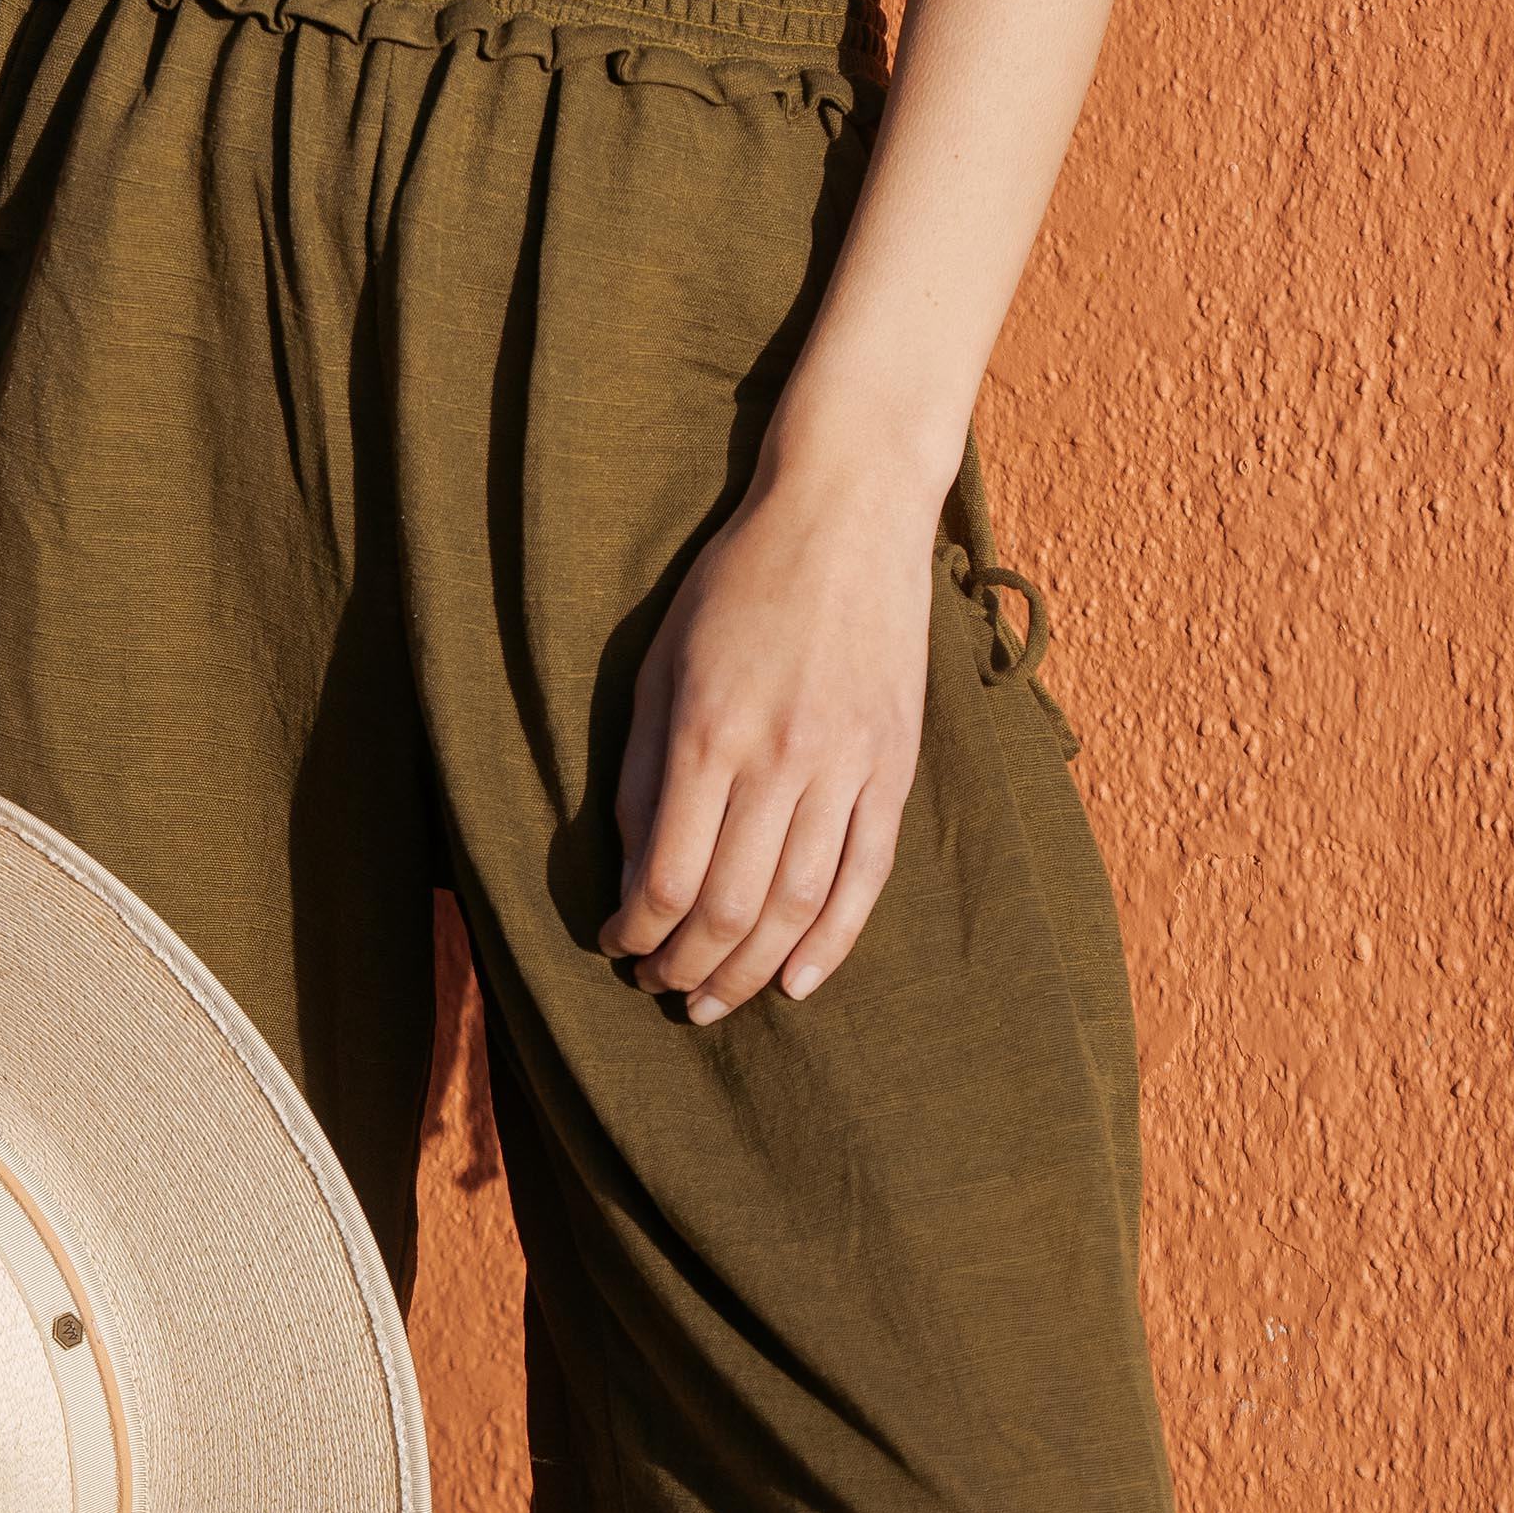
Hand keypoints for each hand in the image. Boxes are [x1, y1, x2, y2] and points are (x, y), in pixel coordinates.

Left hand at [598, 460, 938, 1018]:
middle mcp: (781, 758)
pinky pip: (867, 875)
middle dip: (686, 964)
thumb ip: (644, 772)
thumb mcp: (660, 665)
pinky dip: (832, 940)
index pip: (667, 876)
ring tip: (715, 997)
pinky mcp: (896, 765)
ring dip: (751, 969)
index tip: (616, 944)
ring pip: (798, 904)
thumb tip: (635, 875)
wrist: (847, 515)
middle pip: (731, 906)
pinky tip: (798, 981)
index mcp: (708, 732)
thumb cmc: (736, 584)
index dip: (636, 931)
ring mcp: (848, 765)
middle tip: (660, 984)